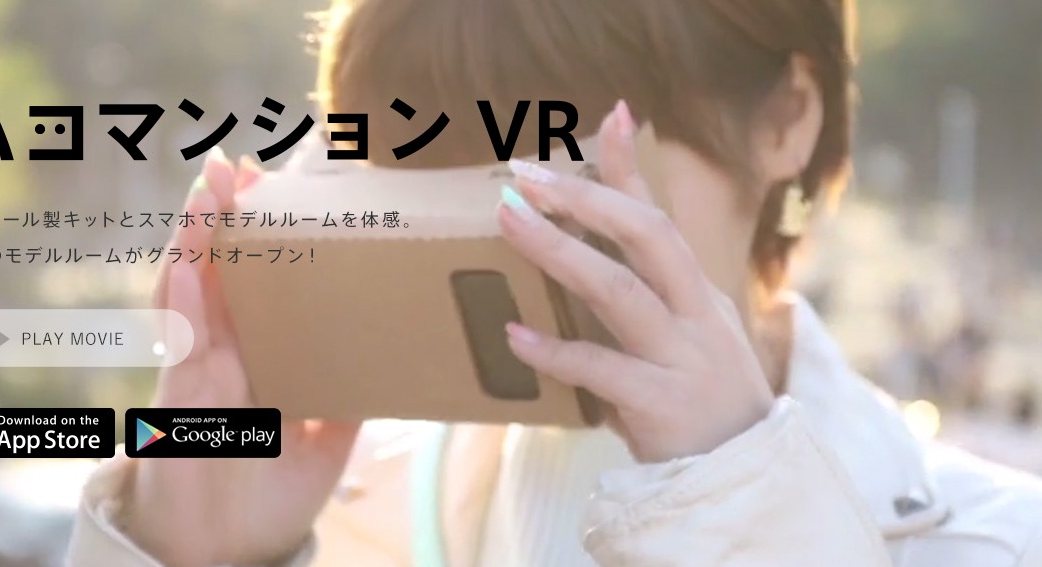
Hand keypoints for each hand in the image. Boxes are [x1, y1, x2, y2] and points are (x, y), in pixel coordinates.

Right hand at [123, 149, 361, 566]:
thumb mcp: (327, 446)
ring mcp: (197, 373)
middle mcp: (223, 356)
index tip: (276, 188)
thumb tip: (391, 363)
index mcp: (258, 358)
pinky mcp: (177, 403)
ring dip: (196, 241)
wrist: (223, 557)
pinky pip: (178, 346)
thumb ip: (348, 403)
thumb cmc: (267, 499)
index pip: (260, 284)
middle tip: (235, 166)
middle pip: (220, 273)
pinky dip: (181, 304)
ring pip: (189, 293)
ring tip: (207, 191)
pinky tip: (189, 266)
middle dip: (224, 218)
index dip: (264, 237)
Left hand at [499, 102, 773, 462]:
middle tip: (524, 176)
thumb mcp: (681, 335)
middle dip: (586, 199)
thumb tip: (585, 249)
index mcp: (695, 293)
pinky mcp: (663, 406)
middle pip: (648, 237)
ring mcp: (683, 358)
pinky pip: (603, 372)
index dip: (633, 168)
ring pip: (622, 293)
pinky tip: (514, 336)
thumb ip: (639, 291)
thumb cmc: (699, 398)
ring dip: (561, 253)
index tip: (612, 113)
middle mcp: (695, 315)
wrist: (745, 480)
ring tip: (508, 223)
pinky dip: (556, 353)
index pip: (660, 218)